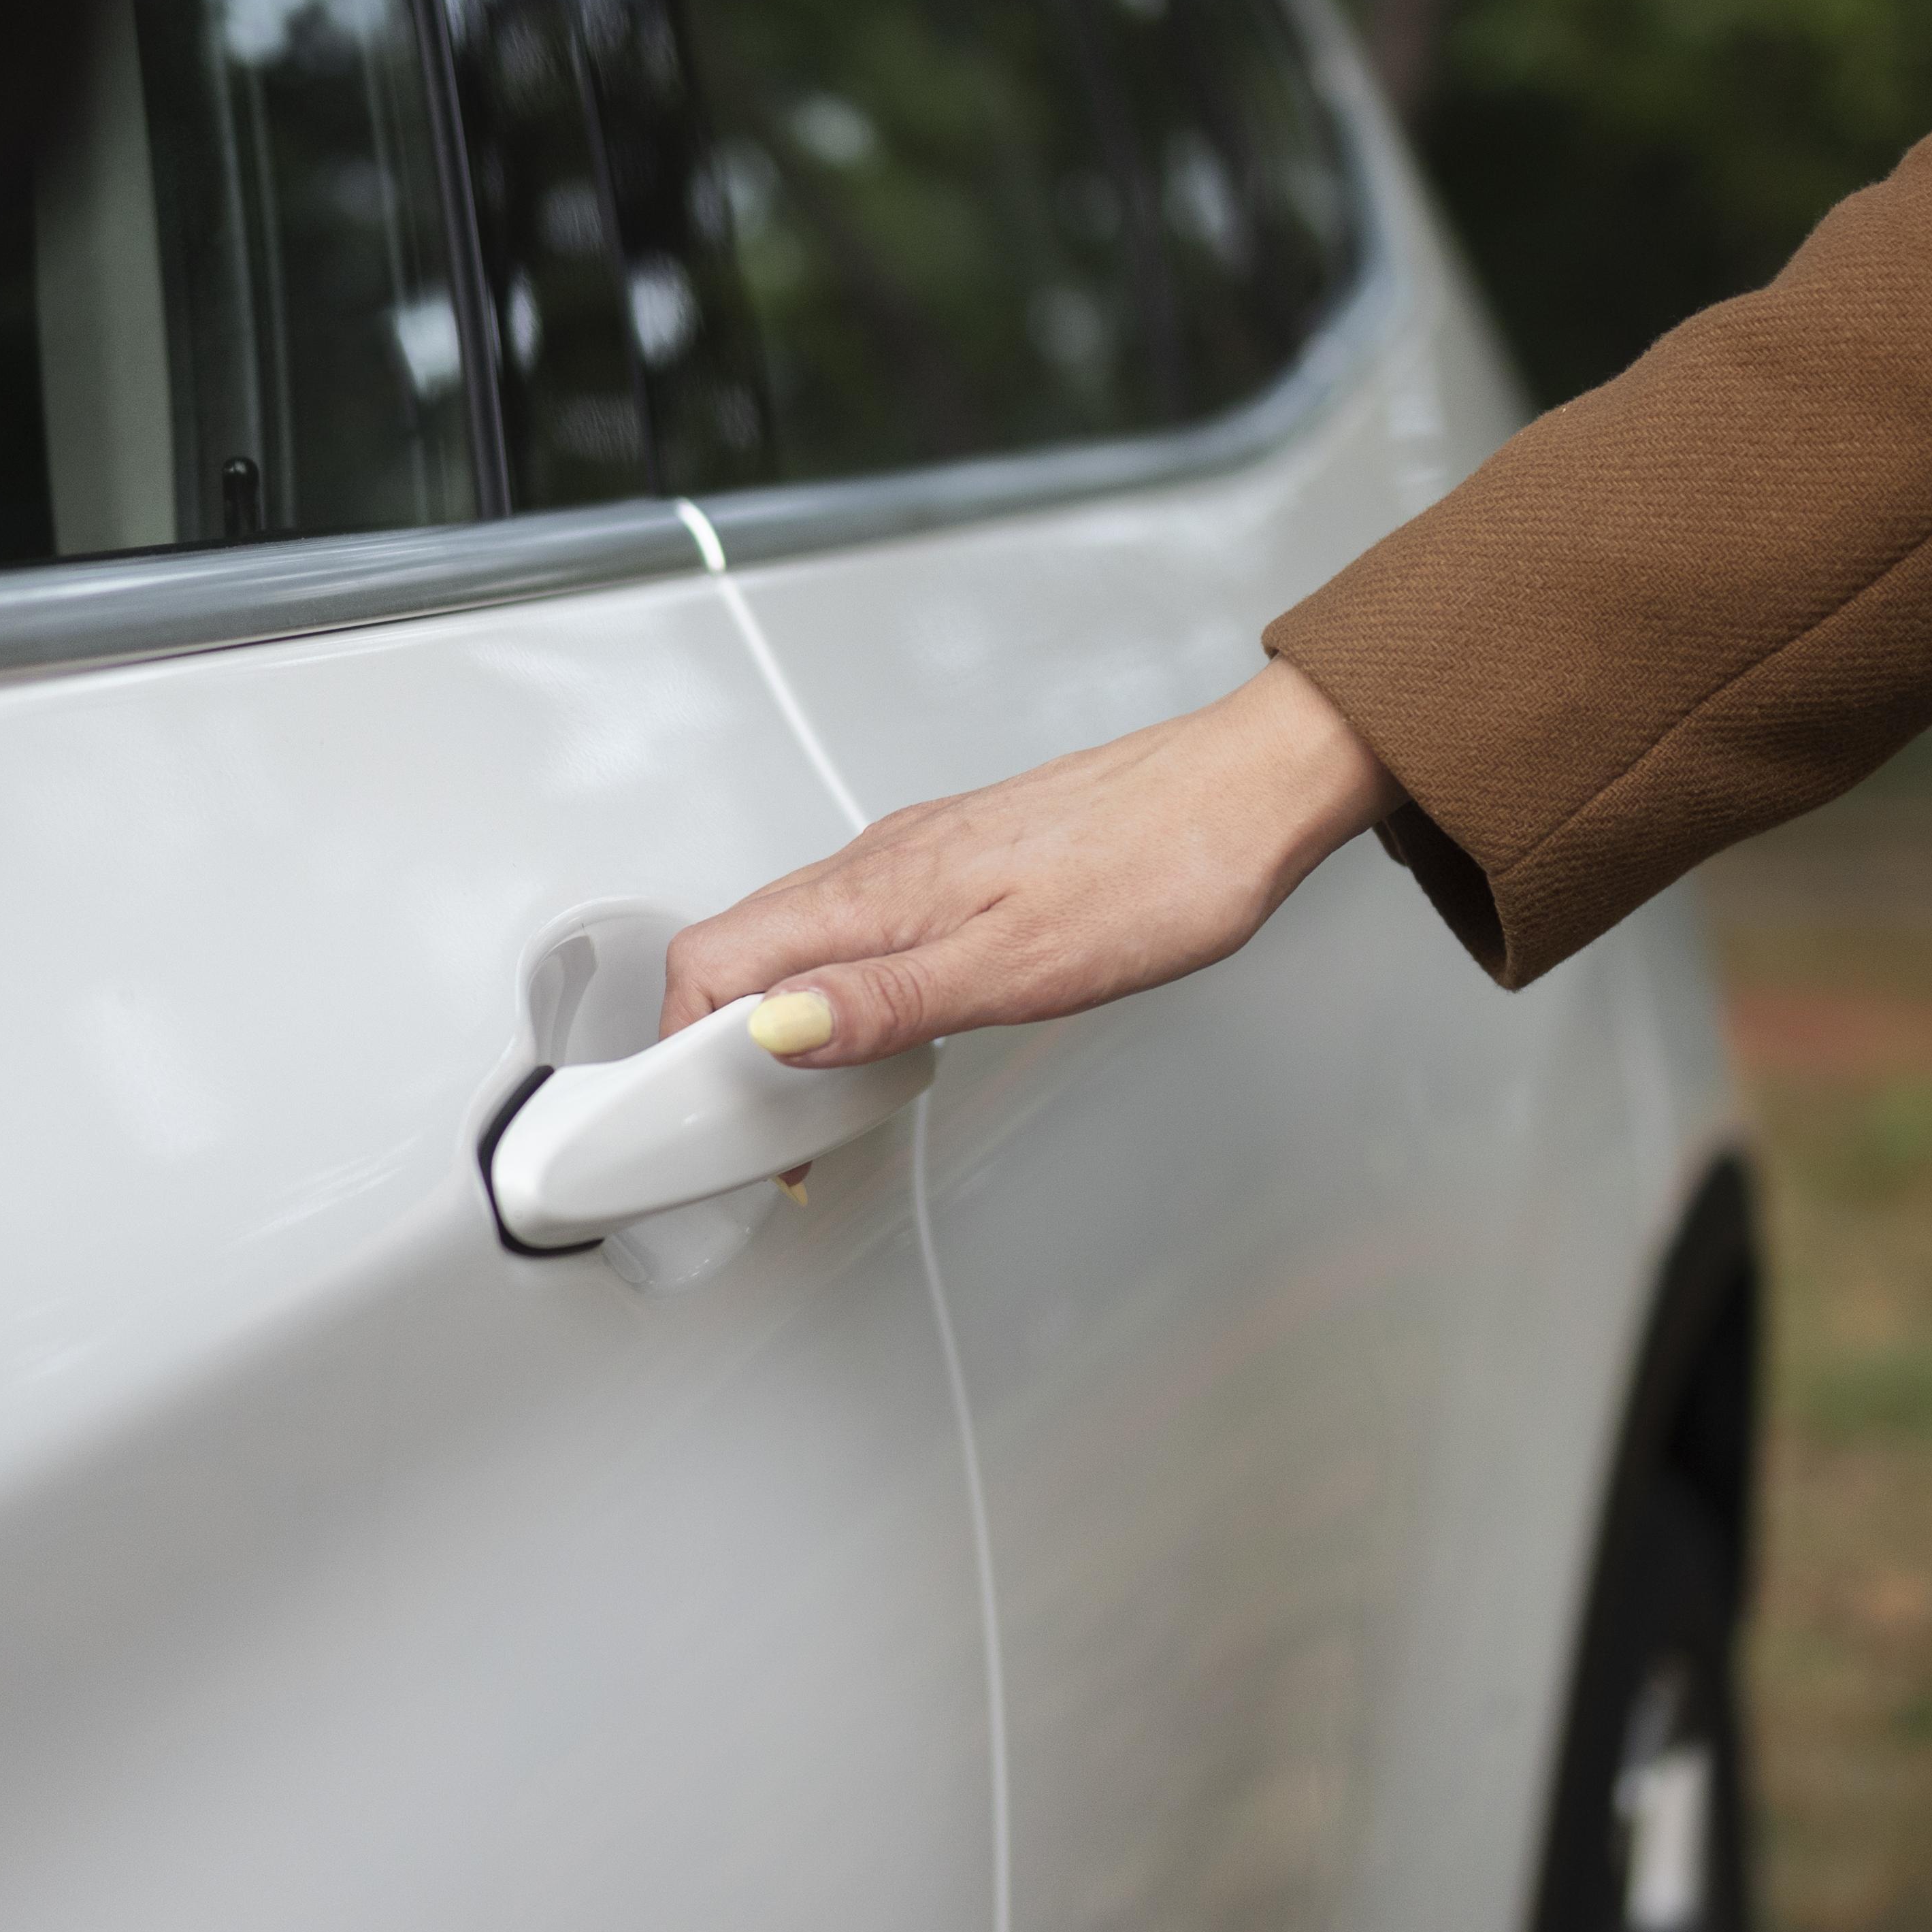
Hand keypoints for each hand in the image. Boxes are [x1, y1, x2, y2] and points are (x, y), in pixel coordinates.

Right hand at [663, 658, 1399, 1064]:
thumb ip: (886, 1000)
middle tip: (757, 1135)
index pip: (715, 956)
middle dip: (715, 1044)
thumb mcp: (1018, 966)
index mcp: (877, 889)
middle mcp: (879, 864)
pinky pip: (851, 926)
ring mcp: (915, 859)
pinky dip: (830, 986)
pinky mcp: (958, 863)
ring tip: (806, 1100)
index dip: (684, 1044)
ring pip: (793, 937)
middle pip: (739, 948)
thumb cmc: (1158, 871)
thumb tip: (773, 1028)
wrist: (1247, 797)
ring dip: (774, 1018)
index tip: (708, 1122)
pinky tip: (870, 1026)